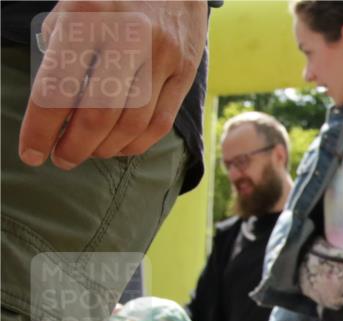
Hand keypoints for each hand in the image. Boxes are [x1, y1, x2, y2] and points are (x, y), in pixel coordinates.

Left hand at [20, 1, 207, 168]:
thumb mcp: (72, 10)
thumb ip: (60, 53)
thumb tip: (52, 112)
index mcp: (87, 16)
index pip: (58, 86)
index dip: (41, 128)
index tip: (31, 152)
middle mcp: (127, 36)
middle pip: (99, 113)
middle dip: (75, 146)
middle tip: (62, 158)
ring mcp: (162, 54)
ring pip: (132, 123)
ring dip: (106, 148)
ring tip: (89, 153)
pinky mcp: (186, 69)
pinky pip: (160, 121)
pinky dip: (136, 143)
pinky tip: (119, 147)